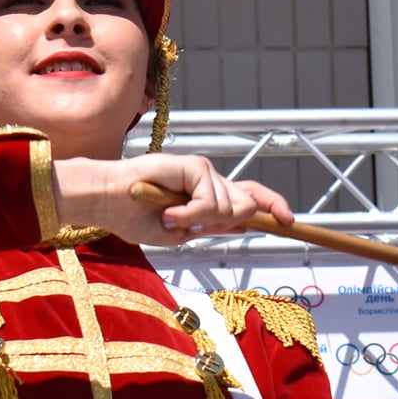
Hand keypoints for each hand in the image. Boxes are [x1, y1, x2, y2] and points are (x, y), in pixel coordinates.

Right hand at [55, 154, 293, 246]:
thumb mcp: (180, 233)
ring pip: (228, 207)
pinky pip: (210, 199)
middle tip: (186, 225)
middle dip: (223, 223)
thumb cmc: (136, 218)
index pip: (250, 197)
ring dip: (198, 221)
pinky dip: (190, 213)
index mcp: (208, 196)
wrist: (109, 202)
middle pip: (246, 203)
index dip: (273, 206)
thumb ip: (211, 227)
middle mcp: (210, 181)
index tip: (288, 220)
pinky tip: (169, 212)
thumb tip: (245, 224)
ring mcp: (203, 171)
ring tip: (169, 217)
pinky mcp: (194, 165)